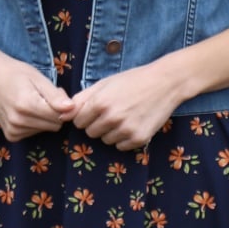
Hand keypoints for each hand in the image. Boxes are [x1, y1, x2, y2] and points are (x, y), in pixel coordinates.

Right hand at [0, 48, 74, 141]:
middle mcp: (18, 121)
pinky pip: (34, 133)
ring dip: (43, 118)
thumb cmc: (16, 73)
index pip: (59, 116)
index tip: (54, 94)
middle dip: (54, 112)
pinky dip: (34, 124)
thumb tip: (72, 108)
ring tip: (31, 102)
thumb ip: (55, 95)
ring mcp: (13, 130)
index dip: (62, 105)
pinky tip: (25, 112)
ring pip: (45, 130)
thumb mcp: (38, 78)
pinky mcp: (11, 135)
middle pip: (54, 125)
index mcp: (26, 105)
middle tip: (42, 97)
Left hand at [69, 60, 184, 150]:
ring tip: (124, 116)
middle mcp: (112, 118)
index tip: (96, 109)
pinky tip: (133, 124)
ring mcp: (126, 130)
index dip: (86, 116)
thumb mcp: (104, 84)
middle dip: (97, 125)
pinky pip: (120, 146)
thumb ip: (81, 99)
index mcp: (100, 103)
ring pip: (105, 141)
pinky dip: (124, 139)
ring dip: (110, 132)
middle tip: (112, 112)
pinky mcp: (139, 138)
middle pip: (90, 133)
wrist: (165, 82)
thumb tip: (63, 116)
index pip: (78, 122)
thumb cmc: (132, 80)